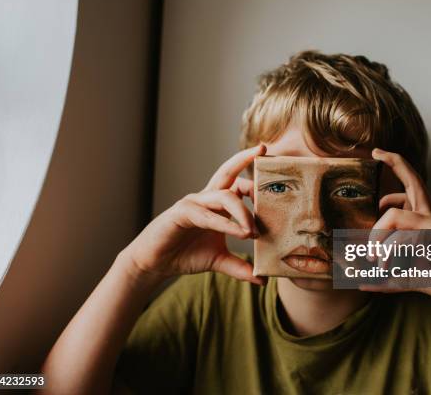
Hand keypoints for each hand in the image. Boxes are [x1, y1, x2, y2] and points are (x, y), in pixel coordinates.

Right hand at [119, 145, 266, 284]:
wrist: (155, 264)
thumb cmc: (185, 254)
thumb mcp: (219, 260)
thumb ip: (240, 267)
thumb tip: (262, 279)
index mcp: (215, 203)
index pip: (237, 183)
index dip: (255, 181)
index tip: (275, 180)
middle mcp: (205, 198)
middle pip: (227, 171)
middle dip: (245, 159)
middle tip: (264, 150)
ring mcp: (192, 204)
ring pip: (223, 196)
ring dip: (242, 212)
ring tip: (254, 231)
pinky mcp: (181, 214)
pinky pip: (207, 215)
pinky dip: (224, 224)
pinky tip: (239, 233)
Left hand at [361, 148, 430, 310]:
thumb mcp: (411, 276)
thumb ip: (389, 276)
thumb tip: (362, 282)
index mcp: (425, 221)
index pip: (411, 187)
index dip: (396, 167)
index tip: (378, 154)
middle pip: (413, 181)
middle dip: (395, 162)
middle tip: (376, 152)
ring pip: (395, 215)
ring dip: (378, 237)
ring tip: (374, 260)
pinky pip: (405, 239)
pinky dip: (390, 253)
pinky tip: (385, 269)